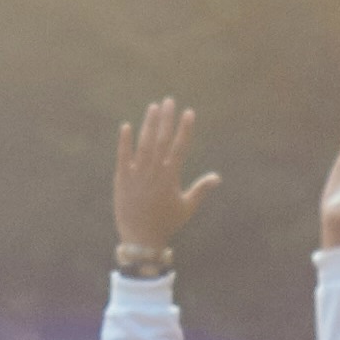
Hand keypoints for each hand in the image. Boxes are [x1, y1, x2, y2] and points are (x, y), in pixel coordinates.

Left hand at [113, 97, 218, 261]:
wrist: (140, 239)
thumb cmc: (166, 223)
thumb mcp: (186, 207)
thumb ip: (201, 189)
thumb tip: (218, 177)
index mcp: (171, 177)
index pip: (180, 147)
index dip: (184, 129)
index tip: (189, 112)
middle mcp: (154, 172)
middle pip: (162, 140)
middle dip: (166, 119)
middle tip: (170, 100)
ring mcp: (137, 174)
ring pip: (144, 144)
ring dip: (149, 124)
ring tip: (153, 107)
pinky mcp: (121, 179)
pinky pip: (122, 156)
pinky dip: (124, 142)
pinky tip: (126, 126)